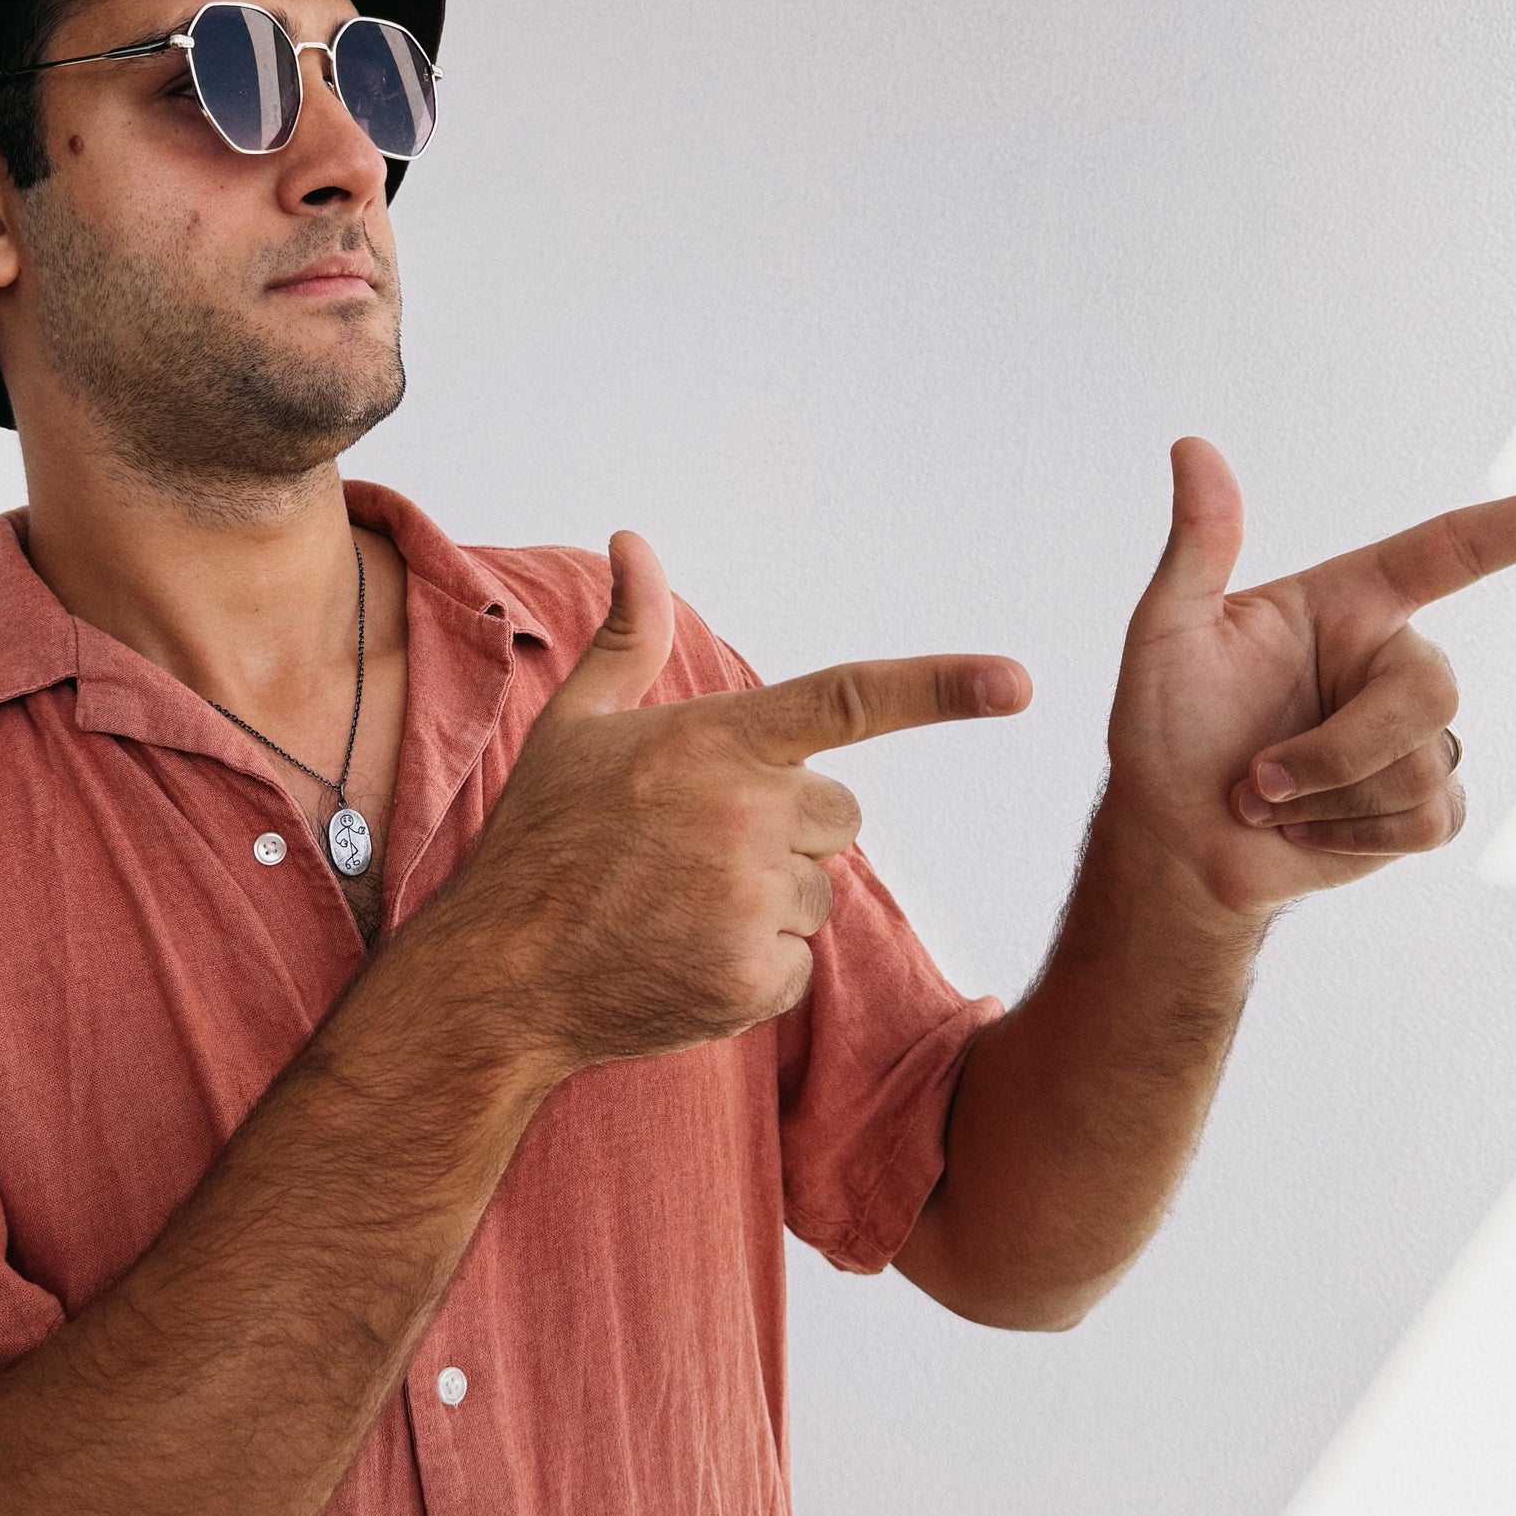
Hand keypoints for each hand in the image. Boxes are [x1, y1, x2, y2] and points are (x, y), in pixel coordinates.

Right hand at [445, 531, 1030, 1078]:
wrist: (499, 977)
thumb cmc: (539, 841)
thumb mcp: (575, 725)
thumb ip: (630, 635)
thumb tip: (634, 537)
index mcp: (713, 741)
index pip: (846, 700)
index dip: (940, 688)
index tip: (1016, 682)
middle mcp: (744, 814)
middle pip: (840, 813)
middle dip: (787, 829)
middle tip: (693, 851)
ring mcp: (750, 900)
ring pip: (818, 892)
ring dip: (767, 902)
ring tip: (676, 907)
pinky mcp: (752, 978)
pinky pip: (797, 965)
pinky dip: (752, 969)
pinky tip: (682, 958)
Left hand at [1103, 437, 1515, 918]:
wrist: (1171, 840)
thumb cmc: (1162, 731)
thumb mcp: (1166, 631)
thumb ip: (1197, 544)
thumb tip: (1193, 447)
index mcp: (1348, 604)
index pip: (1458, 548)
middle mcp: (1389, 663)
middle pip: (1434, 689)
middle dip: (1338, 747)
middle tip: (1256, 774)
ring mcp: (1410, 737)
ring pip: (1423, 762)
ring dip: (1328, 794)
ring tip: (1266, 797)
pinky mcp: (1420, 808)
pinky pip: (1428, 818)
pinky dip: (1349, 834)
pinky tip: (1302, 830)